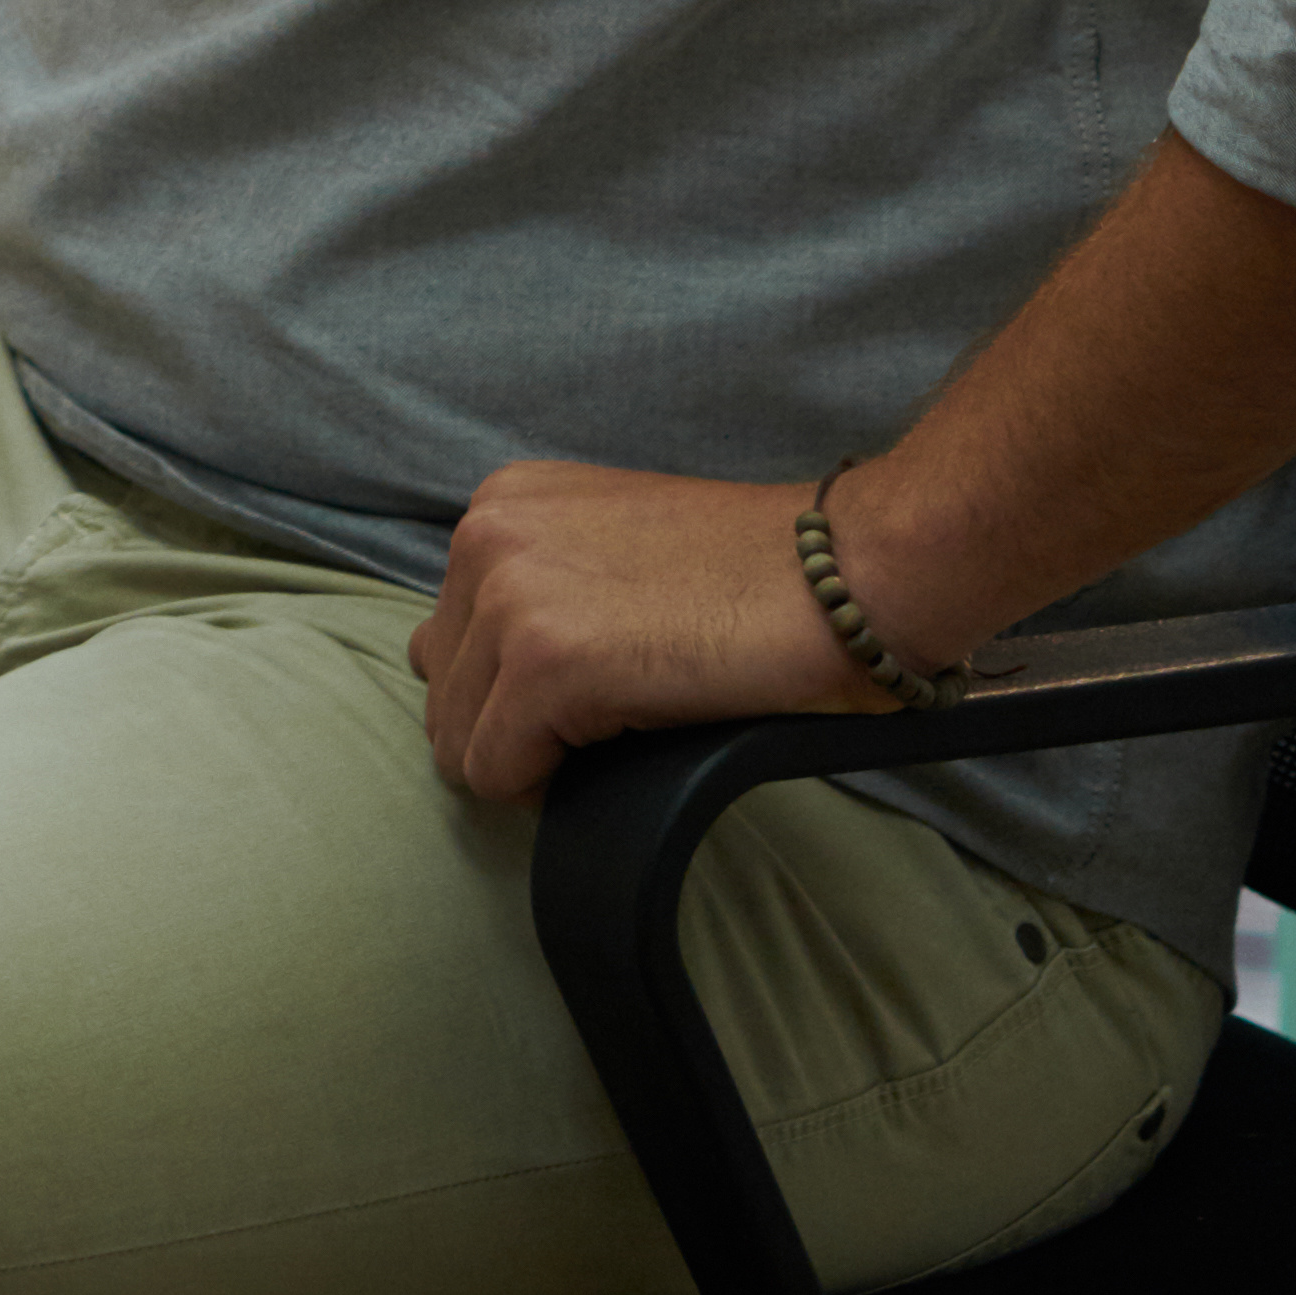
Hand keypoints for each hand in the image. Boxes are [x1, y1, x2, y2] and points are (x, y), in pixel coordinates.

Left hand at [405, 459, 869, 802]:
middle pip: (444, 692)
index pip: (448, 639)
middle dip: (513, 732)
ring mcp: (510, 596)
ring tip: (620, 737)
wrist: (851, 575)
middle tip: (606, 733)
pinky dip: (549, 789)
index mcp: (501, 505)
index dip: (511, 693)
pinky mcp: (549, 663)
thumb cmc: (757, 577)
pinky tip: (623, 750)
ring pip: (460, 741)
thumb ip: (539, 590)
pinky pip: (497, 772)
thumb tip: (486, 687)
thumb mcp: (613, 551)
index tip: (586, 704)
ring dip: (533, 762)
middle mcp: (486, 536)